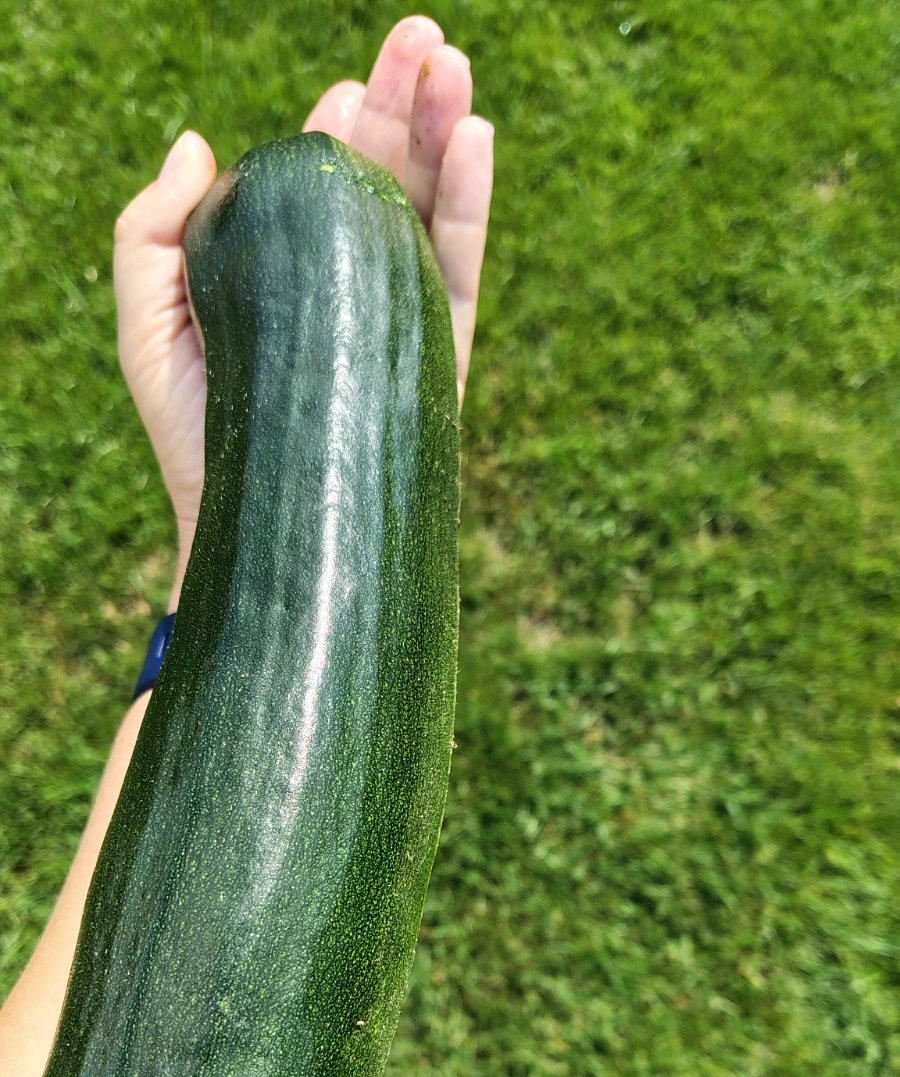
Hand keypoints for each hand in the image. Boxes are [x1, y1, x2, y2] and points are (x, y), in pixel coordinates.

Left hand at [113, 15, 492, 609]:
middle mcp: (349, 292)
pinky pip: (463, 277)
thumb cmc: (196, 442)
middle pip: (384, 180)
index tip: (348, 83)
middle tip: (425, 37)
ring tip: (456, 68)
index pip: (320, 182)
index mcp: (289, 275)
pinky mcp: (441, 365)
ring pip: (430, 214)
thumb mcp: (147, 328)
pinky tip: (474, 140)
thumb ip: (152, 233)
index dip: (338, 122)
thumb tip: (198, 140)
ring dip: (446, 132)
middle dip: (403, 101)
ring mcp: (398, 325)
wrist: (260, 537)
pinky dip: (471, 208)